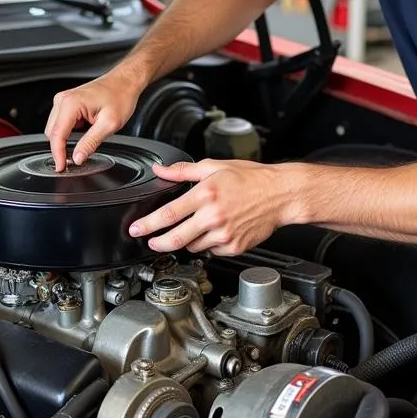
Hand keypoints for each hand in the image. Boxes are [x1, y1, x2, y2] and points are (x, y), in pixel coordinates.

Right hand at [45, 68, 144, 170]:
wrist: (125, 82)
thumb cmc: (120, 96)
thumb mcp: (109, 124)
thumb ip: (91, 142)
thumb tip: (77, 157)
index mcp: (70, 103)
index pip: (57, 135)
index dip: (58, 154)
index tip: (61, 168)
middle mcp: (63, 100)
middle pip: (52, 133)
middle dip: (61, 148)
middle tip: (75, 160)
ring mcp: (64, 100)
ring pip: (55, 129)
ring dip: (65, 140)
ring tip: (86, 141)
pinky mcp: (68, 103)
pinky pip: (62, 123)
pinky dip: (69, 132)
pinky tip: (85, 131)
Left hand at [129, 159, 304, 255]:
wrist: (280, 195)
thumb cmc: (251, 179)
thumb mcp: (214, 167)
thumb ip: (182, 171)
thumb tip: (160, 170)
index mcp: (206, 194)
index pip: (168, 214)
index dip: (147, 225)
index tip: (136, 229)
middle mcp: (213, 216)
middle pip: (175, 239)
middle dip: (157, 243)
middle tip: (150, 242)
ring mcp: (224, 234)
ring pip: (192, 246)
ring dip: (186, 241)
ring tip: (194, 228)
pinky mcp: (234, 247)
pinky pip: (211, 250)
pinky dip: (208, 243)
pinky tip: (215, 231)